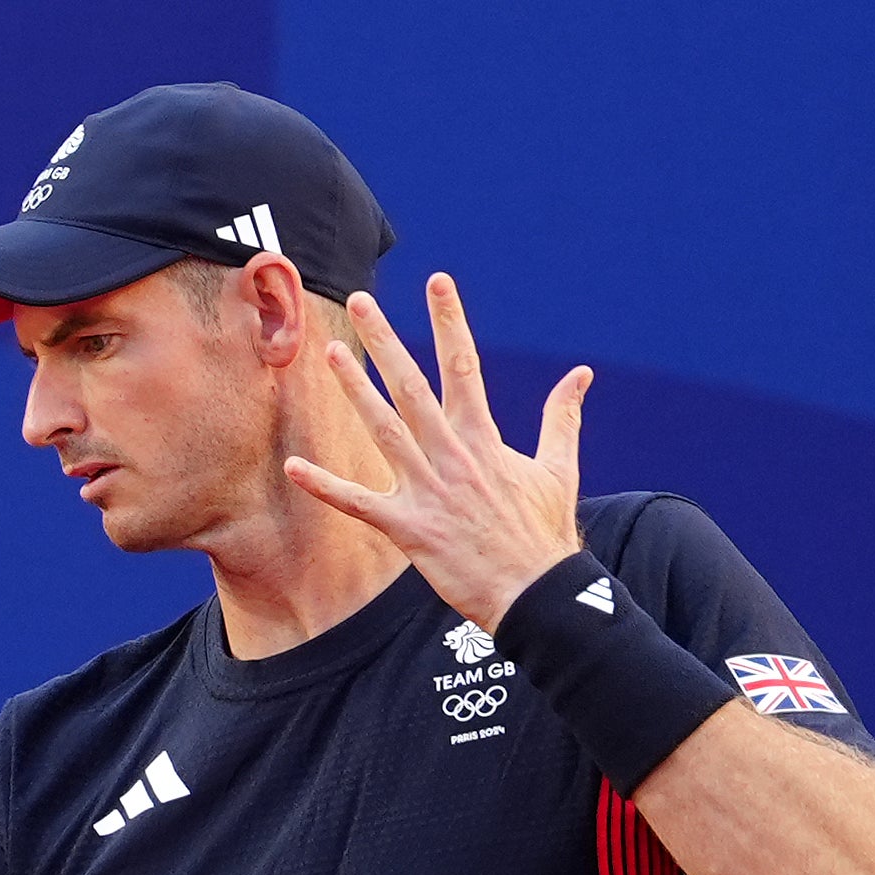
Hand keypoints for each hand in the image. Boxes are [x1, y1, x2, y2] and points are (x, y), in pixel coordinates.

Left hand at [281, 272, 591, 630]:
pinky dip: (326, 486)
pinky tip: (293, 466)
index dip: (450, 320)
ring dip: (353, 390)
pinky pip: (358, 503)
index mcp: (484, 437)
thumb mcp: (558, 468)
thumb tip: (581, 374)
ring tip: (328, 352)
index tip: (437, 281)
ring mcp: (428, 489)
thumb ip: (561, 418)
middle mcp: (453, 454)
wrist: (536, 592)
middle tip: (361, 301)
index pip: (464, 364)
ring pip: (383, 428)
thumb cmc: (543, 532)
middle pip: (413, 385)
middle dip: (385, 341)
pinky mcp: (408, 527)